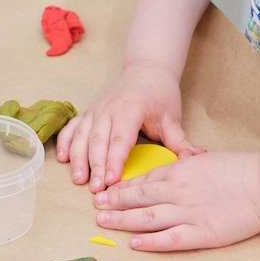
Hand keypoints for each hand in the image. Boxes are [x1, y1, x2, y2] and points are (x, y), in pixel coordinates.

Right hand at [56, 60, 203, 192]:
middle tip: (96, 190)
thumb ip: (180, 141)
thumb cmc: (160, 94)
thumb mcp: (172, 117)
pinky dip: (65, 143)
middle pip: (98, 140)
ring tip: (78, 180)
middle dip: (95, 166)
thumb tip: (196, 159)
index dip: (114, 161)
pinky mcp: (87, 112)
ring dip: (78, 158)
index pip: (120, 139)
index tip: (111, 181)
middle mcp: (108, 108)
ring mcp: (95, 110)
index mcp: (130, 109)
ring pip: (82, 136)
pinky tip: (63, 160)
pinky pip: (72, 128)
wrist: (146, 70)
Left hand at [93, 151, 259, 250]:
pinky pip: (170, 238)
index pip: (143, 181)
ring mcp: (188, 213)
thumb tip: (163, 174)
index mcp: (179, 171)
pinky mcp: (202, 233)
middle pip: (138, 198)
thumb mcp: (203, 160)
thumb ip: (181, 167)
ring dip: (123, 220)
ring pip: (147, 217)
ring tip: (104, 222)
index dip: (122, 188)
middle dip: (114, 202)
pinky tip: (134, 243)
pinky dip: (150, 241)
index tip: (107, 193)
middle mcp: (177, 191)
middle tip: (96, 207)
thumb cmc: (239, 169)